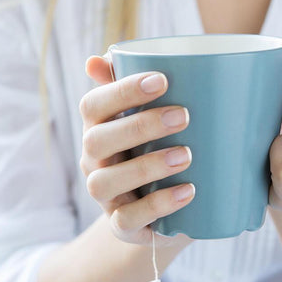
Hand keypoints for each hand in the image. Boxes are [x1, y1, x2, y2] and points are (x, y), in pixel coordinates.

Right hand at [79, 55, 194, 246]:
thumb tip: (102, 55)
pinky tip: (188, 192)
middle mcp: (94, 160)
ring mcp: (105, 196)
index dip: (121, 91)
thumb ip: (140, 85)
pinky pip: (127, 219)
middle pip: (97, 141)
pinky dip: (157, 205)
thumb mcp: (157, 117)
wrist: (171, 210)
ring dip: (145, 167)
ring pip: (104, 182)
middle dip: (138, 126)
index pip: (94, 104)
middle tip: (183, 116)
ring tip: (187, 156)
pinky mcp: (122, 225)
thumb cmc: (164, 149)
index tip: (162, 79)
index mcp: (99, 127)